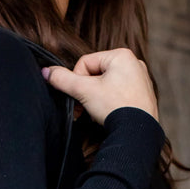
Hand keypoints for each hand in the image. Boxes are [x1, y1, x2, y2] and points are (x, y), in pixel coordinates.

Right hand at [42, 48, 158, 124]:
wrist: (138, 133)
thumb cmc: (115, 107)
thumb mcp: (84, 91)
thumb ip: (62, 80)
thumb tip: (46, 71)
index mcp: (122, 55)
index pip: (85, 63)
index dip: (77, 81)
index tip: (81, 97)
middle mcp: (134, 63)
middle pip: (95, 75)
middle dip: (87, 92)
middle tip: (85, 108)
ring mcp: (140, 80)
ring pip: (106, 86)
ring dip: (96, 99)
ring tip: (98, 113)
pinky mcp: (143, 96)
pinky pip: (118, 95)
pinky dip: (109, 104)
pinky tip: (110, 115)